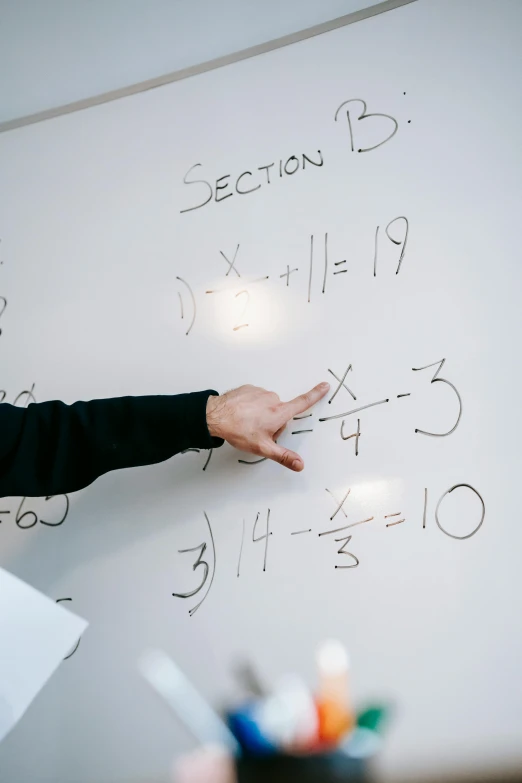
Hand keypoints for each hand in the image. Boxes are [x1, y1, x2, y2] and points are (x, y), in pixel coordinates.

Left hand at [206, 382, 329, 470]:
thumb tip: (300, 464)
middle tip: (259, 431)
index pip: (303, 403)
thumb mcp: (263, 448)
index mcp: (279, 413)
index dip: (316, 394)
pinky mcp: (249, 389)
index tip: (325, 386)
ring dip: (261, 414)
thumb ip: (284, 456)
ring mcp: (260, 392)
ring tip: (248, 423)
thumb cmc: (239, 430)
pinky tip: (242, 414)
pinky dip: (252, 406)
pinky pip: (256, 399)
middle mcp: (272, 399)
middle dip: (274, 422)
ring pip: (267, 405)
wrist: (215, 416)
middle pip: (280, 411)